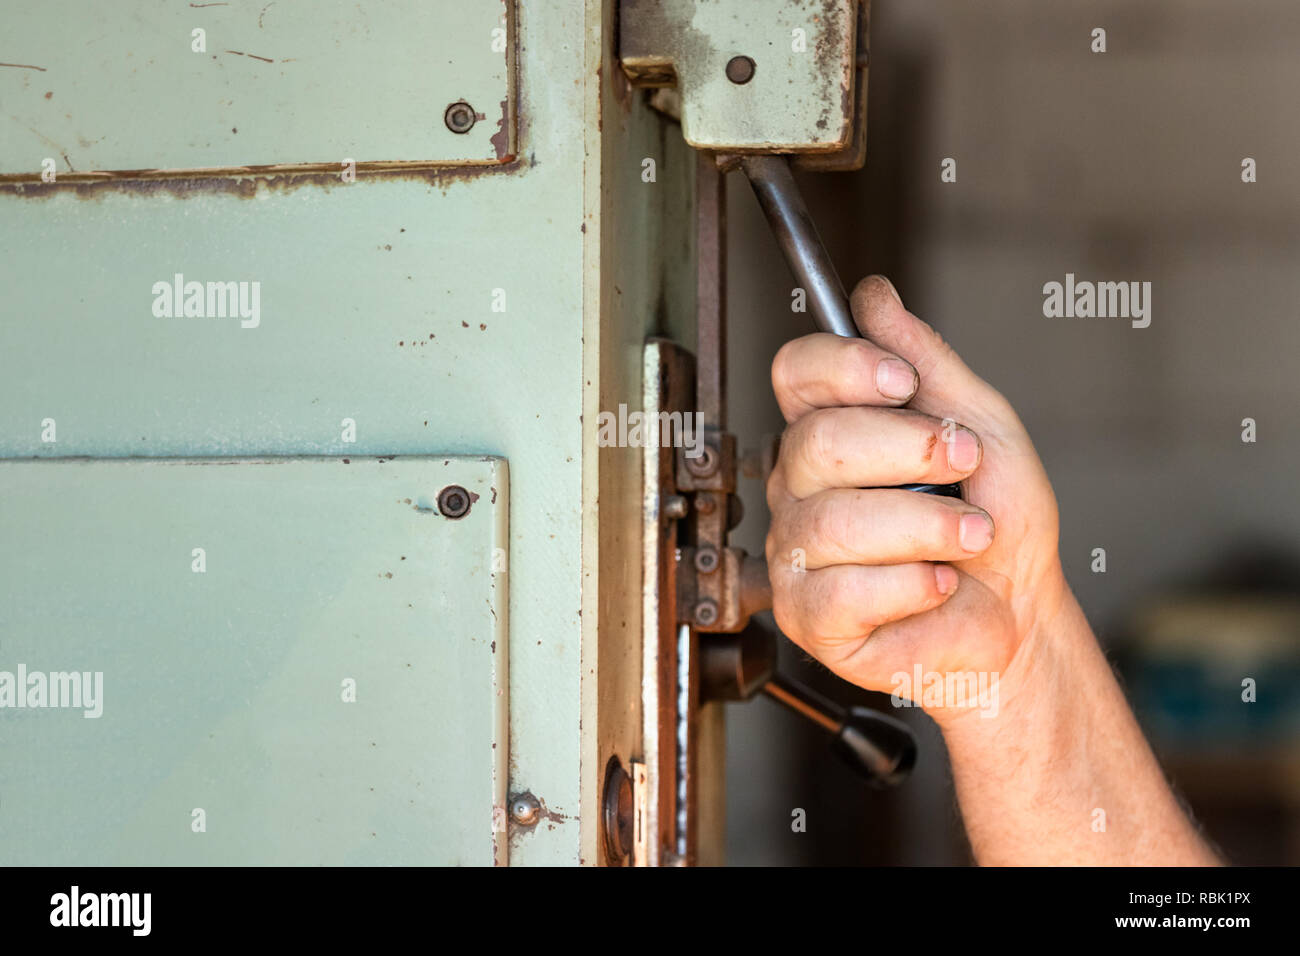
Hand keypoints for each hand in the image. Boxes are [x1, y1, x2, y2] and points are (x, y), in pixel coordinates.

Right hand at [765, 275, 1068, 720]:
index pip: (796, 373)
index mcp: (832, 428)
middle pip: (818, 442)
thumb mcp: (981, 424)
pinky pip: (848, 590)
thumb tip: (872, 295)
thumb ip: (926, 362)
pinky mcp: (810, 616)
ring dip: (930, 527)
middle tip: (966, 464)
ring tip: (972, 537)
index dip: (843, 366)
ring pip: (837, 521)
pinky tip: (939, 585)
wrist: (1022, 611)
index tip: (902, 382)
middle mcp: (800, 486)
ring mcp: (797, 552)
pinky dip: (917, 586)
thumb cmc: (996, 520)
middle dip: (912, 451)